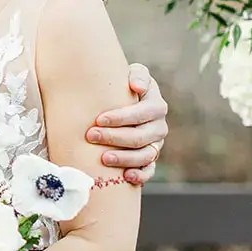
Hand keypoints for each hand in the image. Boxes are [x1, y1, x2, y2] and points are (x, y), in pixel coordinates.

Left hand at [85, 62, 167, 185]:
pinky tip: (126, 177)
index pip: (143, 113)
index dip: (122, 117)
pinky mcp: (149, 159)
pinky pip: (149, 170)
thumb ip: (138, 74)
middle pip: (141, 136)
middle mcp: (159, 127)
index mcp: (157, 105)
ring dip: (124, 158)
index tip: (99, 119)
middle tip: (92, 136)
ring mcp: (155, 145)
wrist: (121, 101)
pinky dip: (140, 175)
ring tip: (103, 158)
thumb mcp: (132, 73)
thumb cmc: (123, 86)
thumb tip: (136, 87)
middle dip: (115, 137)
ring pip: (144, 155)